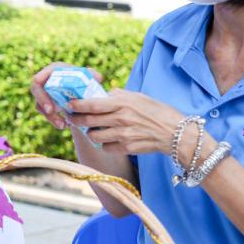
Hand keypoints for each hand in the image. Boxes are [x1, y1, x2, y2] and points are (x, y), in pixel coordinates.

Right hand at [30, 63, 103, 129]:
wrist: (84, 92)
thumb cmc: (86, 81)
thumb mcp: (90, 77)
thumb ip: (93, 75)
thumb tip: (96, 78)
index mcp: (53, 71)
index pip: (39, 76)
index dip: (40, 83)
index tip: (47, 99)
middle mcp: (45, 80)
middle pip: (36, 90)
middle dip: (42, 101)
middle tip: (51, 111)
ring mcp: (44, 93)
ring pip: (40, 105)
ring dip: (50, 116)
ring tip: (62, 124)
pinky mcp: (46, 104)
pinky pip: (46, 113)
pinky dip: (54, 120)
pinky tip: (64, 125)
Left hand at [69, 91, 184, 155]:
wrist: (176, 133)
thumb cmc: (157, 112)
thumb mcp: (138, 97)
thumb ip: (119, 96)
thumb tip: (102, 95)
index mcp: (122, 104)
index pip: (92, 104)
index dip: (76, 105)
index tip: (68, 104)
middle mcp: (121, 119)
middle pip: (88, 121)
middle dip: (75, 119)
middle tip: (71, 117)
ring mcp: (123, 135)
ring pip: (94, 136)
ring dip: (90, 132)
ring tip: (92, 129)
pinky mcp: (127, 148)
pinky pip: (105, 147)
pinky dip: (104, 143)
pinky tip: (108, 139)